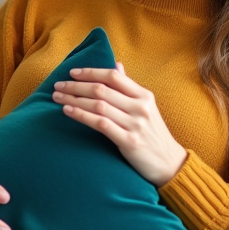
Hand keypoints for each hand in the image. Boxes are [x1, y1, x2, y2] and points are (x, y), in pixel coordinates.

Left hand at [53, 63, 187, 186]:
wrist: (170, 164)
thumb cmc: (153, 135)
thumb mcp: (146, 108)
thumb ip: (129, 88)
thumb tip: (116, 65)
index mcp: (144, 96)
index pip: (113, 77)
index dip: (91, 72)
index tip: (72, 72)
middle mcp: (140, 107)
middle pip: (102, 90)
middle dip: (76, 86)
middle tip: (58, 86)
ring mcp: (135, 124)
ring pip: (98, 105)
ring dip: (74, 99)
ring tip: (58, 98)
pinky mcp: (129, 142)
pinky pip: (100, 124)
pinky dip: (82, 115)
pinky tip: (68, 111)